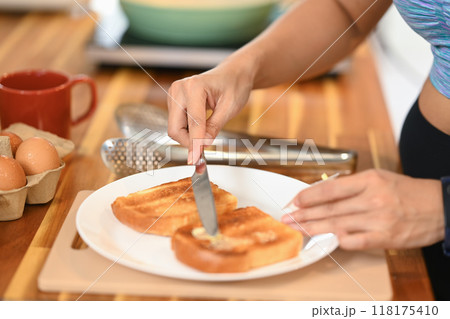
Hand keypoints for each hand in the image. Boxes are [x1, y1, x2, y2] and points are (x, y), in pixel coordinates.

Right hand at [167, 61, 253, 163]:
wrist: (233, 74)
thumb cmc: (234, 85)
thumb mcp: (230, 108)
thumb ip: (214, 126)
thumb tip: (203, 144)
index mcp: (194, 87)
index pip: (193, 123)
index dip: (195, 144)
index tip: (196, 160)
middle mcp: (179, 90)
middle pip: (175, 129)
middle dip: (189, 142)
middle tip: (204, 152)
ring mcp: (174, 95)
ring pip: (175, 128)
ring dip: (189, 137)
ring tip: (208, 134)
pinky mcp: (174, 102)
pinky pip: (177, 124)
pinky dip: (188, 132)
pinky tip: (201, 130)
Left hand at [281, 169, 444, 249]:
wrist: (439, 207)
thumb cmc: (406, 191)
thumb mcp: (379, 178)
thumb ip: (353, 185)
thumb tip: (324, 192)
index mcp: (369, 180)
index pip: (331, 189)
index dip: (309, 196)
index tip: (294, 201)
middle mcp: (373, 199)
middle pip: (330, 209)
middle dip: (304, 214)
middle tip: (286, 218)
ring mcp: (379, 220)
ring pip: (338, 224)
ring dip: (314, 228)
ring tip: (297, 229)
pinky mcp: (386, 237)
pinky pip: (356, 241)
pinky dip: (339, 241)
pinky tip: (324, 240)